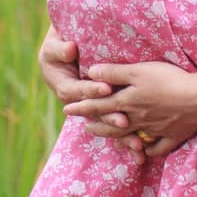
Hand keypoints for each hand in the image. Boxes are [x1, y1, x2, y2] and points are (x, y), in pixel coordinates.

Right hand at [38, 26, 153, 163]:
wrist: (62, 55)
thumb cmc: (58, 49)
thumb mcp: (54, 47)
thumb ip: (60, 49)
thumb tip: (69, 49)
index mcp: (65, 88)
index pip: (78, 91)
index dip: (91, 90)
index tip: (106, 88)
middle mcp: (79, 103)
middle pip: (95, 113)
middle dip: (110, 118)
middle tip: (124, 121)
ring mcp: (93, 109)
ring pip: (107, 125)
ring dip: (122, 135)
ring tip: (137, 144)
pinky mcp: (105, 111)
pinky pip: (117, 127)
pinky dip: (129, 137)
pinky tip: (143, 149)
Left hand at [62, 61, 196, 159]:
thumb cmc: (169, 80)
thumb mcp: (139, 71)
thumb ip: (114, 73)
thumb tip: (90, 73)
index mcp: (127, 102)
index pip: (98, 106)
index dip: (82, 107)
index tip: (66, 108)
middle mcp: (137, 119)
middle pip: (112, 125)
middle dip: (96, 125)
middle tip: (83, 127)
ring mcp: (156, 130)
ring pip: (131, 136)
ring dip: (116, 137)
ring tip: (108, 137)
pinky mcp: (173, 135)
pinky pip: (158, 147)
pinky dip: (149, 150)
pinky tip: (145, 150)